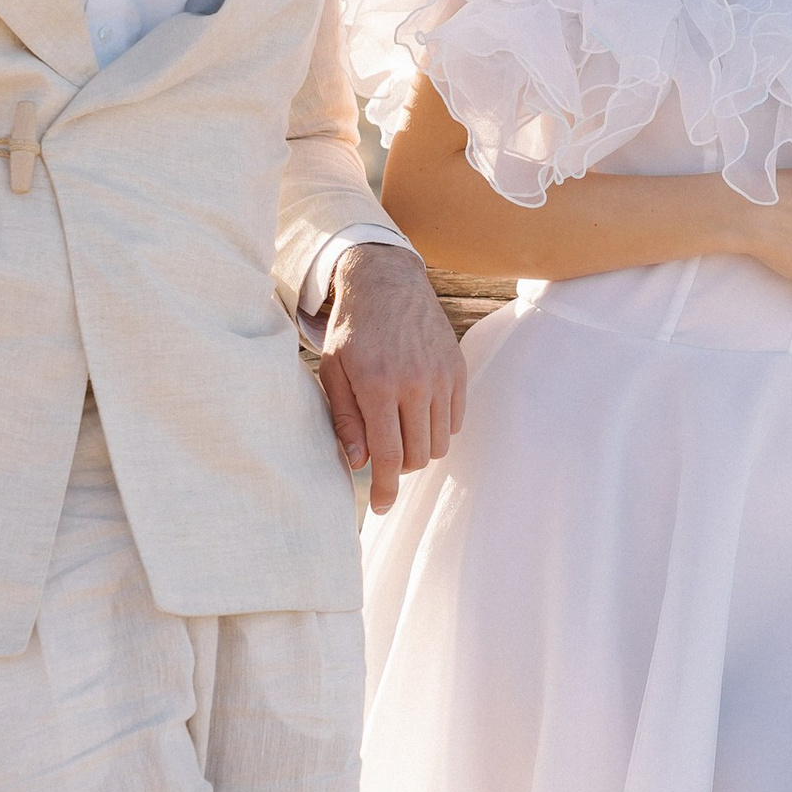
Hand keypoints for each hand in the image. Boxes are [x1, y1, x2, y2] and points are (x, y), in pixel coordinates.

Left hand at [317, 242, 469, 515]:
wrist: (387, 283)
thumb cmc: (352, 330)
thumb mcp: (333, 371)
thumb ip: (345, 419)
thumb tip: (358, 462)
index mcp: (378, 385)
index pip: (388, 455)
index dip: (385, 489)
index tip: (381, 508)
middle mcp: (414, 383)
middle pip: (417, 456)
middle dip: (399, 467)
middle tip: (384, 455)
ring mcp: (441, 376)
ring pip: (439, 443)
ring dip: (419, 449)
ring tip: (400, 432)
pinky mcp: (458, 369)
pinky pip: (455, 421)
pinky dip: (438, 429)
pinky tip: (418, 414)